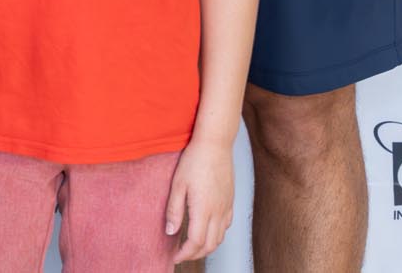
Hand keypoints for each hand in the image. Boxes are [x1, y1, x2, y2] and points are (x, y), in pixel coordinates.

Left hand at [165, 136, 233, 261]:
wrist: (215, 145)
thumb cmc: (194, 161)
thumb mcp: (177, 184)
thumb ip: (174, 210)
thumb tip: (170, 232)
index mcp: (203, 210)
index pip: (195, 242)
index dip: (185, 254)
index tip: (175, 257)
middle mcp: (218, 212)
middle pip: (209, 245)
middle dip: (195, 254)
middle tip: (182, 255)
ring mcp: (226, 207)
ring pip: (220, 238)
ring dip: (207, 247)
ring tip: (193, 247)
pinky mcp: (231, 201)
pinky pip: (226, 226)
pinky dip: (217, 236)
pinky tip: (208, 231)